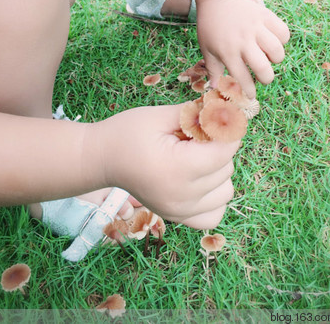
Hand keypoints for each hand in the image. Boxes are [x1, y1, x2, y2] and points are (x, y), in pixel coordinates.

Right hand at [94, 104, 238, 228]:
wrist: (101, 158)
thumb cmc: (127, 132)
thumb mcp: (160, 115)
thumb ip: (196, 114)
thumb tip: (228, 111)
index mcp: (176, 168)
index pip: (225, 151)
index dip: (226, 131)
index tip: (217, 118)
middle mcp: (181, 196)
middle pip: (226, 168)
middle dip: (218, 146)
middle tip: (195, 134)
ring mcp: (180, 212)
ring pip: (226, 190)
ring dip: (219, 170)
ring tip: (195, 156)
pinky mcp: (178, 218)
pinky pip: (215, 213)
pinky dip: (214, 196)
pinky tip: (199, 179)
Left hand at [196, 0, 289, 98]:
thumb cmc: (210, 25)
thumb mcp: (207, 48)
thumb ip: (213, 69)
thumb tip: (214, 87)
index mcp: (228, 52)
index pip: (243, 78)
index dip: (249, 90)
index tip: (251, 94)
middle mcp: (243, 42)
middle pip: (264, 69)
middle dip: (266, 78)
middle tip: (263, 76)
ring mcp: (256, 28)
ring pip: (277, 51)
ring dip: (276, 59)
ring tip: (269, 56)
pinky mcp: (265, 15)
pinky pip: (283, 32)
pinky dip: (282, 39)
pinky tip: (274, 39)